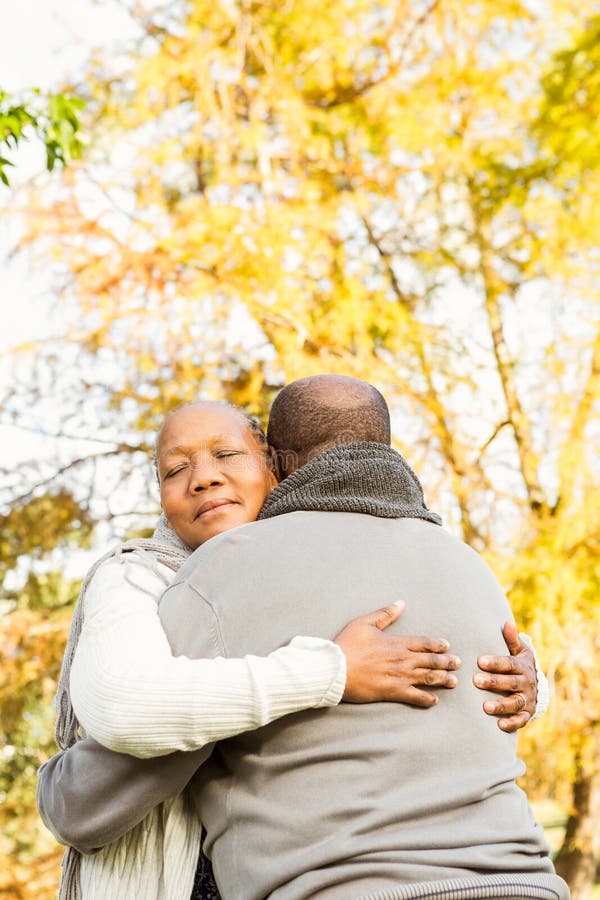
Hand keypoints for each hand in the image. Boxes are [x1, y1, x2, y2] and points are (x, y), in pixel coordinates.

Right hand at [334, 601, 460, 704]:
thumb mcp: (365, 623)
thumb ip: (385, 614)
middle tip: (458, 663)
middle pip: (431, 660)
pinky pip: (416, 697)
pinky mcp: (393, 692)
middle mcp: (403, 659)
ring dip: (443, 679)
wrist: (336, 669)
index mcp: (397, 642)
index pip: (424, 642)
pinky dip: (427, 699)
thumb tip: (400, 603)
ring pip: (428, 678)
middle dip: (447, 662)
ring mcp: (400, 676)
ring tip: (453, 681)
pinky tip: (434, 700)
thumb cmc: (348, 645)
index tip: (447, 646)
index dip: (438, 644)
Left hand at [474, 621, 536, 731]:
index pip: (509, 664)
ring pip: (515, 702)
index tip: (480, 661)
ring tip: (485, 706)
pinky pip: (520, 720)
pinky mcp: (526, 714)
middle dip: (494, 682)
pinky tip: (499, 725)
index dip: (495, 662)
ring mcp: (527, 699)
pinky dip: (511, 723)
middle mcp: (527, 683)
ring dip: (501, 705)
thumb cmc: (521, 665)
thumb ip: (512, 640)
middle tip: (476, 681)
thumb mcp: (520, 651)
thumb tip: (506, 622)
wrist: (537, 687)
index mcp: (522, 666)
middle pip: (511, 683)